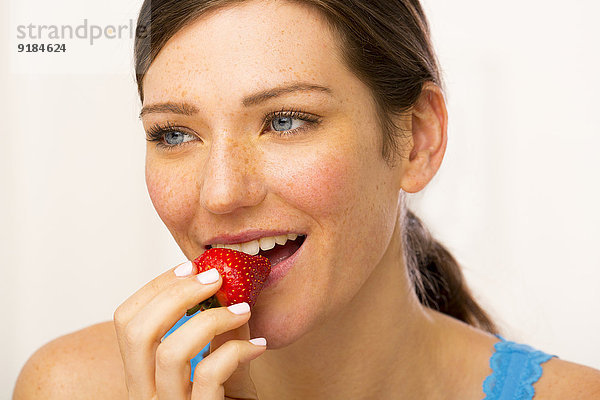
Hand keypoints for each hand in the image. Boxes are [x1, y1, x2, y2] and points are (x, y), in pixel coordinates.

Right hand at [113, 262, 266, 398]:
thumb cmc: (227, 399)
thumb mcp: (218, 358)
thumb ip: (217, 326)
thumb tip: (227, 282)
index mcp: (141, 372)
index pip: (126, 320)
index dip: (155, 287)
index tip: (190, 267)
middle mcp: (144, 392)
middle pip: (137, 331)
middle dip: (176, 294)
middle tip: (214, 279)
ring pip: (170, 352)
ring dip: (211, 319)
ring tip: (242, 310)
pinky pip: (209, 376)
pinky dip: (237, 351)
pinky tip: (258, 345)